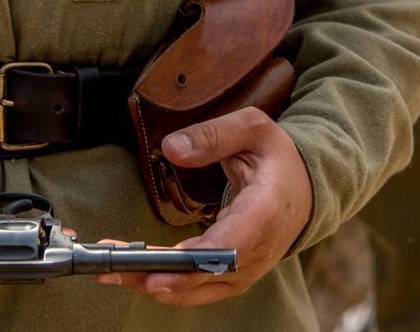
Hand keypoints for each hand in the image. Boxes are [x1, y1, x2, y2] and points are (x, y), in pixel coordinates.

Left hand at [100, 107, 311, 306]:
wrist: (305, 189)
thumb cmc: (278, 159)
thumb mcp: (253, 129)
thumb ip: (212, 135)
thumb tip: (170, 148)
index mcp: (267, 209)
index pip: (235, 242)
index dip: (201, 257)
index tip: (167, 264)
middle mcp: (259, 249)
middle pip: (209, 273)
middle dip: (161, 274)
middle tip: (118, 267)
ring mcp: (249, 268)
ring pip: (201, 289)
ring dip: (156, 284)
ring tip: (114, 273)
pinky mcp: (236, 277)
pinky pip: (201, 291)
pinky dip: (168, 288)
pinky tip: (136, 279)